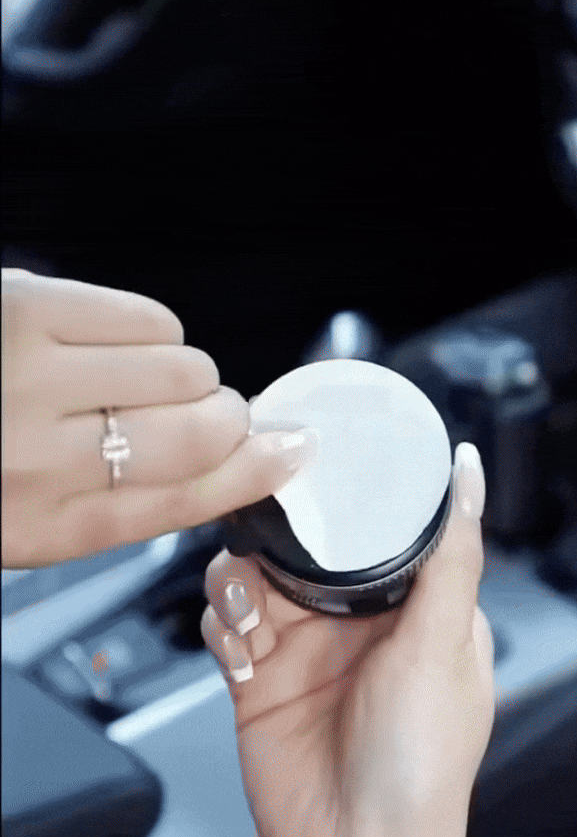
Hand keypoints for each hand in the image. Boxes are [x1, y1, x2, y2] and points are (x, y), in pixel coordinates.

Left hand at [1, 268, 314, 568]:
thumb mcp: (25, 519)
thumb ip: (117, 499)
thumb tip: (233, 457)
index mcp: (40, 529)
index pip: (178, 507)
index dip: (251, 478)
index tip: (290, 452)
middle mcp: (37, 461)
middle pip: (198, 436)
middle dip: (229, 420)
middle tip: (216, 412)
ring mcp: (31, 379)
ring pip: (186, 369)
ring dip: (183, 373)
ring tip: (133, 378)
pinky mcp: (26, 308)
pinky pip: (150, 318)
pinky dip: (152, 330)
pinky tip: (109, 344)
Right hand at [201, 444, 494, 836]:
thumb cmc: (420, 766)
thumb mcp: (443, 646)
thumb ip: (451, 556)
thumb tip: (470, 476)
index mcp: (418, 608)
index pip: (379, 529)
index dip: (349, 499)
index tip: (320, 468)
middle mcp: (360, 625)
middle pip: (304, 546)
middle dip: (278, 539)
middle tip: (265, 542)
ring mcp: (306, 652)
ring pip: (255, 579)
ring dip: (240, 584)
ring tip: (250, 618)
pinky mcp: (259, 681)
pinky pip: (225, 628)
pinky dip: (221, 628)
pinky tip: (239, 652)